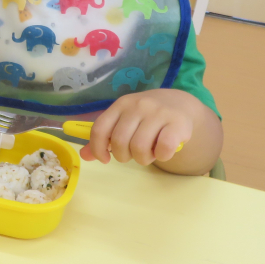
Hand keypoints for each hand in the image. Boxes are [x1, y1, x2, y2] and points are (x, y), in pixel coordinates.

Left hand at [80, 89, 194, 165]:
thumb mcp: (124, 120)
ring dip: (143, 159)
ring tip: (149, 153)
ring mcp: (158, 113)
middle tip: (133, 154)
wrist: (180, 104)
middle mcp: (138, 105)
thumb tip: (84, 156)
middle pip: (120, 142)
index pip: (100, 129)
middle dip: (124, 157)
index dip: (98, 149)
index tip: (105, 159)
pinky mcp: (177, 123)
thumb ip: (105, 137)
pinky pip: (163, 149)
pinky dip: (162, 156)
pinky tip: (163, 151)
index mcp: (121, 104)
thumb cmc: (146, 117)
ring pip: (140, 148)